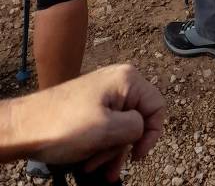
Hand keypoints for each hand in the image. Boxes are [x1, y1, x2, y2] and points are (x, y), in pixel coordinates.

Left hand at [9, 65, 164, 179]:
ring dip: (110, 150)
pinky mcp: (91, 104)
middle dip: (123, 146)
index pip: (157, 106)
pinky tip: (89, 161)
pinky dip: (101, 144)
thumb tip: (141, 128)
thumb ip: (136, 127)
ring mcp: (104, 93)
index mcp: (127, 79)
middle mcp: (118, 81)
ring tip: (93, 168)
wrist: (24, 127)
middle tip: (107, 167)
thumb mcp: (107, 130)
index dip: (152, 134)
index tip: (138, 156)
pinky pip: (106, 126)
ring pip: (121, 126)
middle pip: (138, 118)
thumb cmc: (64, 126)